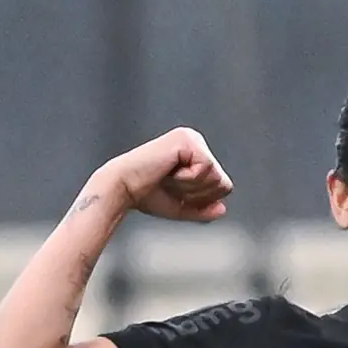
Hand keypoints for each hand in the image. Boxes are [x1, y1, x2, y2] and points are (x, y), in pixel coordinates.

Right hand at [110, 129, 232, 222]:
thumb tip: (222, 209)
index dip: (203, 198)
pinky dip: (188, 179)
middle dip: (198, 194)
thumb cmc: (146, 194)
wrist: (124, 188)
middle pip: (223, 182)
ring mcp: (192, 138)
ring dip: (191, 187)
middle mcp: (196, 142)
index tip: (177, 191)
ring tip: (170, 177)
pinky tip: (169, 171)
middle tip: (172, 184)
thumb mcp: (181, 206)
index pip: (223, 185)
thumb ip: (203, 208)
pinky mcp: (187, 140)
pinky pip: (206, 169)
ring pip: (217, 177)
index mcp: (196, 154)